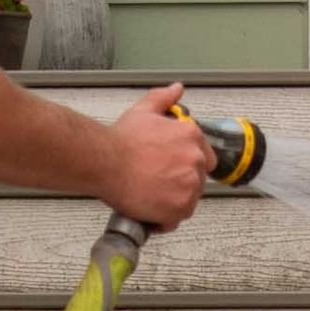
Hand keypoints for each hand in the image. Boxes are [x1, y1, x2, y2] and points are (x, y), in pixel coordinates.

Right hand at [103, 83, 215, 231]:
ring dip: (172, 200)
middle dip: (179, 182)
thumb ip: (164, 99)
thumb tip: (176, 90)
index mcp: (191, 136)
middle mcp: (194, 161)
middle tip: (155, 180)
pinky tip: (148, 209)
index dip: (187, 164)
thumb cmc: (121, 140)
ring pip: (187, 200)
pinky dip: (163, 219)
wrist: (104, 162)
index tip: (173, 167)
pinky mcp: (177, 209)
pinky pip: (175, 220)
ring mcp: (188, 187)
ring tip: (149, 194)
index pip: (205, 157)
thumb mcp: (144, 110)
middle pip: (196, 180)